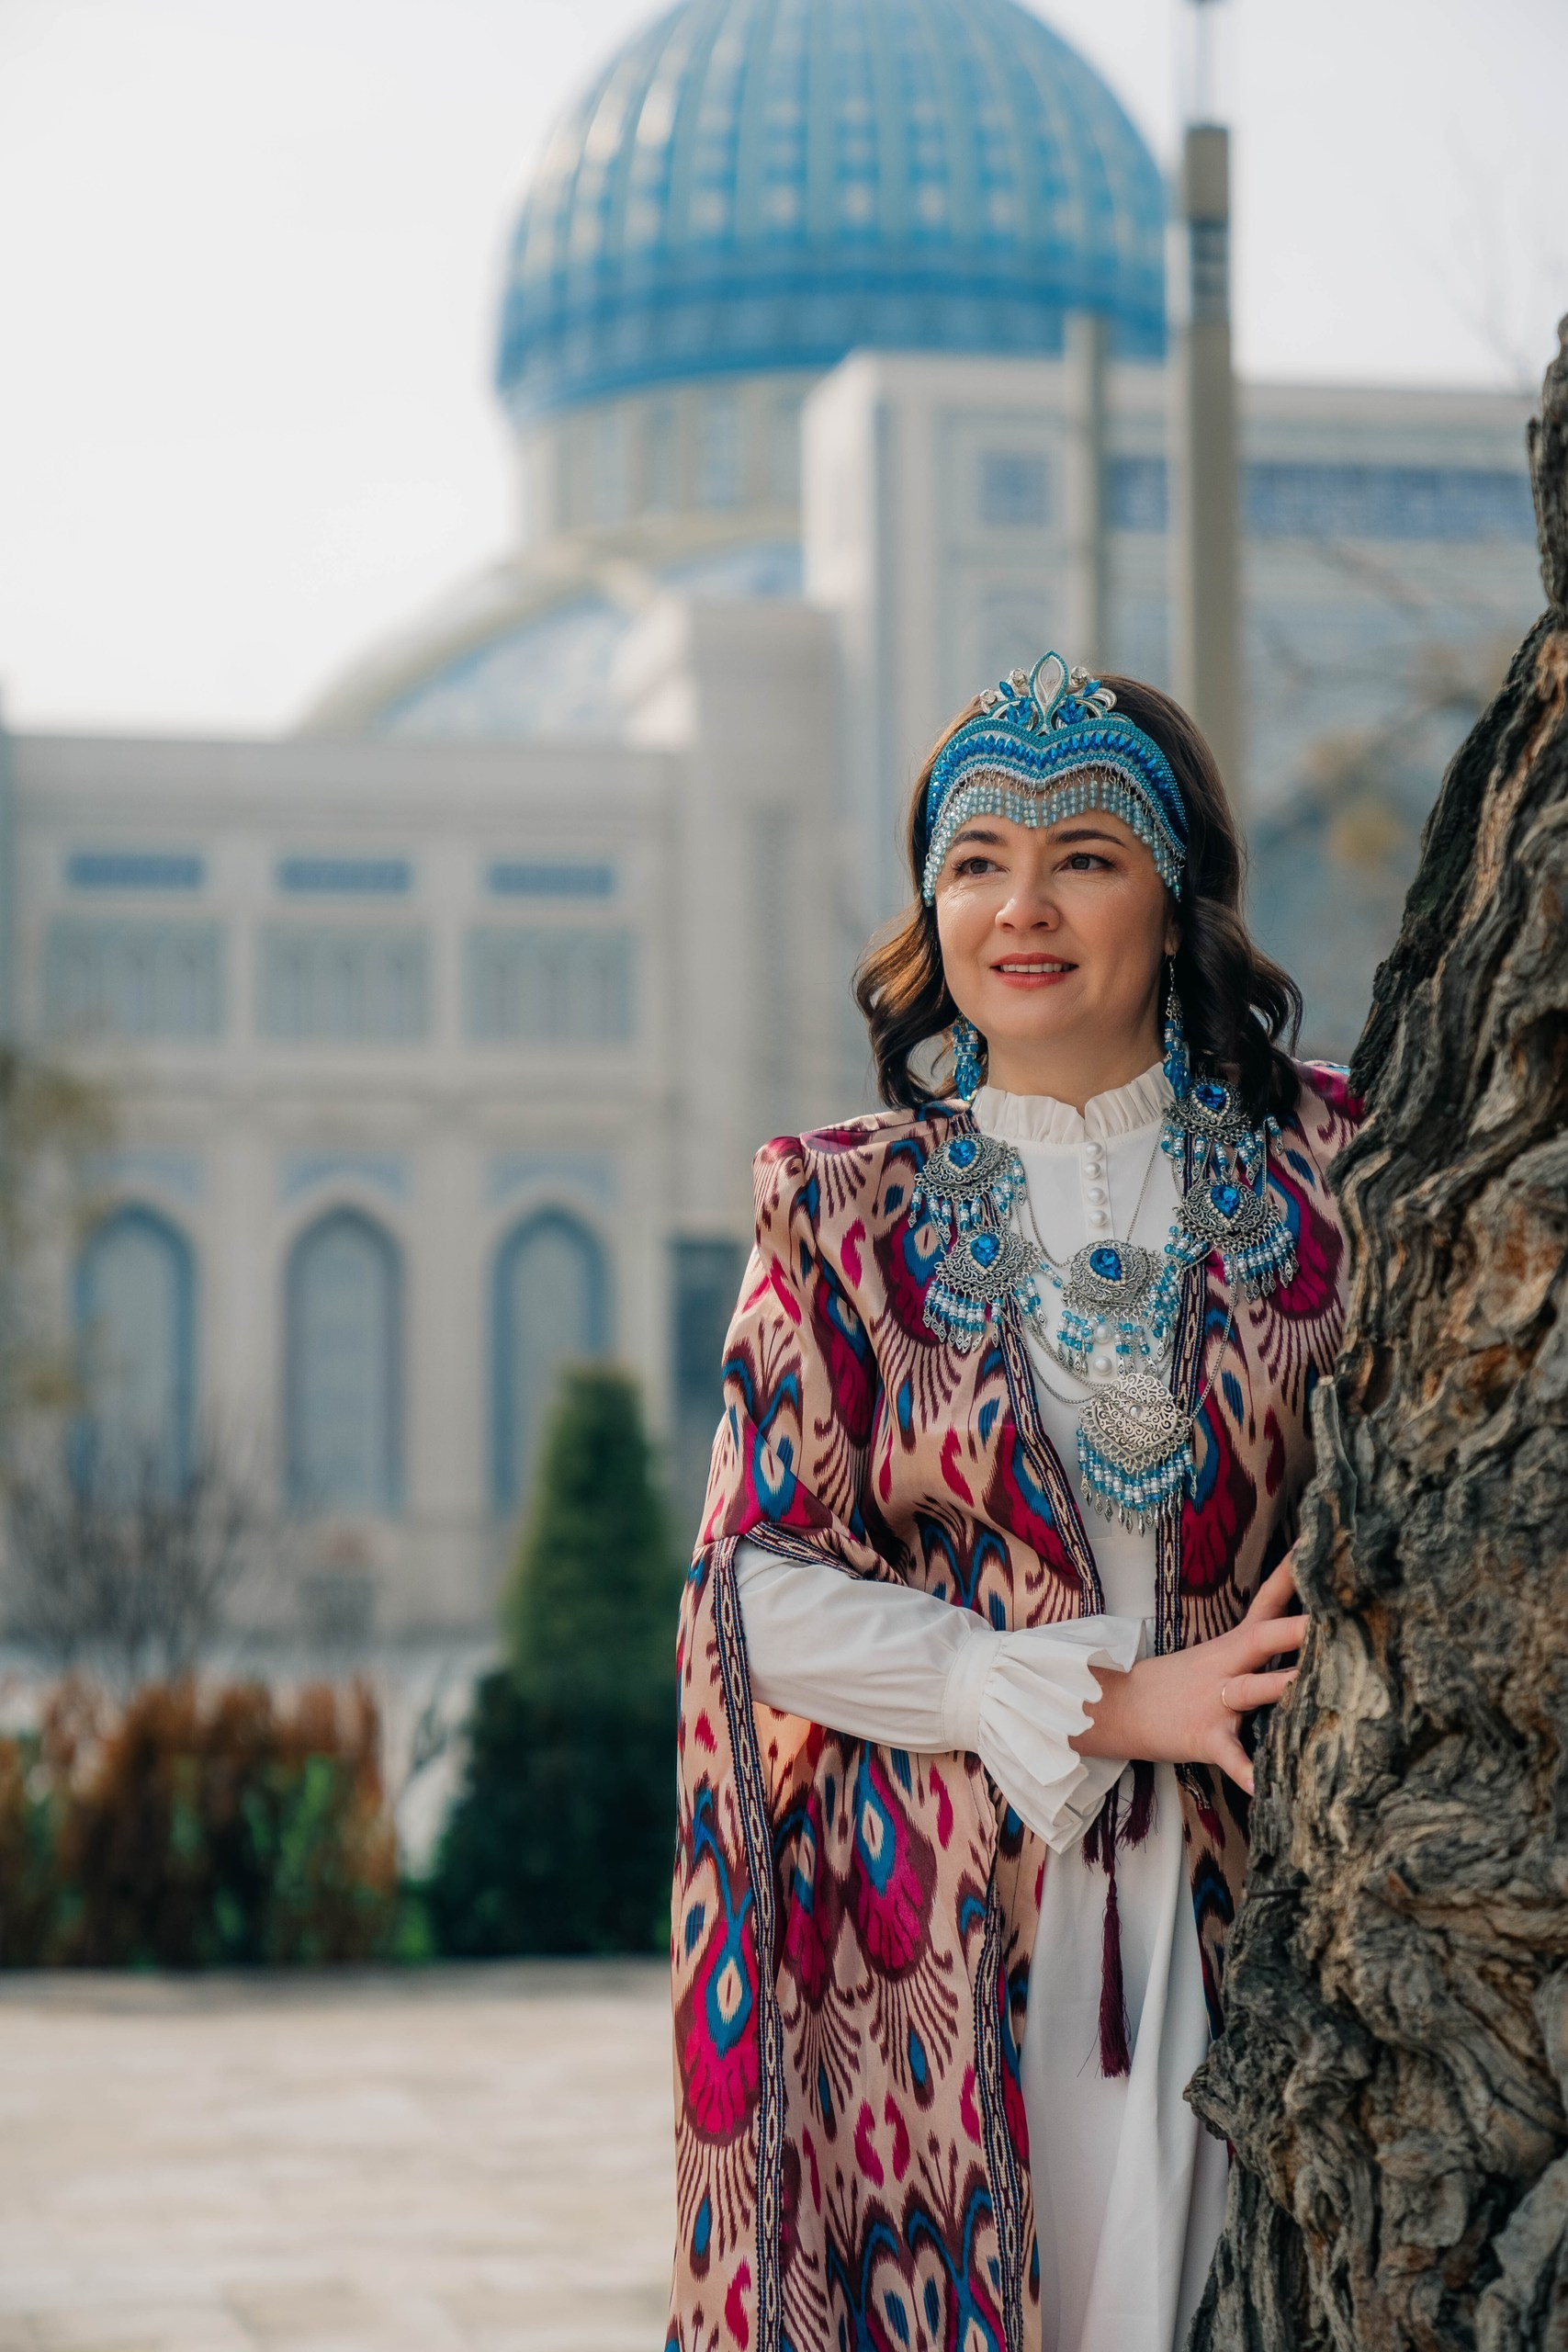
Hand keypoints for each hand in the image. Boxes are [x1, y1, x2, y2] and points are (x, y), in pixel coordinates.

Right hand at [1072, 1559, 1305, 1793]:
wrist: (1118, 1708)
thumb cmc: (1180, 1684)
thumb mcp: (1218, 1655)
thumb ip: (1261, 1642)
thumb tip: (1316, 1627)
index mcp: (1232, 1645)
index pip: (1267, 1601)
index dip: (1292, 1574)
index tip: (1318, 1545)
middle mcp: (1226, 1666)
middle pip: (1265, 1637)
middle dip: (1298, 1626)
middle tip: (1334, 1615)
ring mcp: (1215, 1701)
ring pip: (1251, 1690)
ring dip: (1278, 1687)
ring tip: (1305, 1686)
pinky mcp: (1204, 1737)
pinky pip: (1230, 1757)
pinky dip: (1247, 1773)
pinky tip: (1266, 1788)